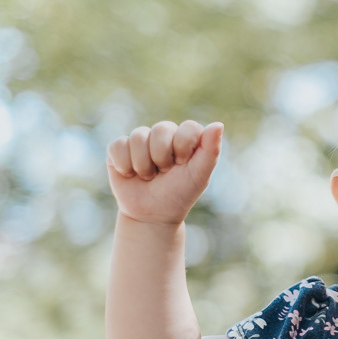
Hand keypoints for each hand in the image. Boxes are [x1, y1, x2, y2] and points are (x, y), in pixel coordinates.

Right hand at [107, 120, 222, 224]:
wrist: (152, 214)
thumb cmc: (180, 192)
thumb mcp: (200, 175)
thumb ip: (211, 150)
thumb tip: (218, 124)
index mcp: (187, 137)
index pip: (189, 127)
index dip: (184, 147)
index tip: (183, 164)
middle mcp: (165, 134)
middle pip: (161, 129)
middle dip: (163, 157)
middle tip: (165, 172)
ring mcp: (141, 139)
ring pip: (138, 137)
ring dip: (144, 165)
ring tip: (148, 176)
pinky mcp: (119, 148)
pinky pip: (118, 146)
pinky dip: (124, 165)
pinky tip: (130, 174)